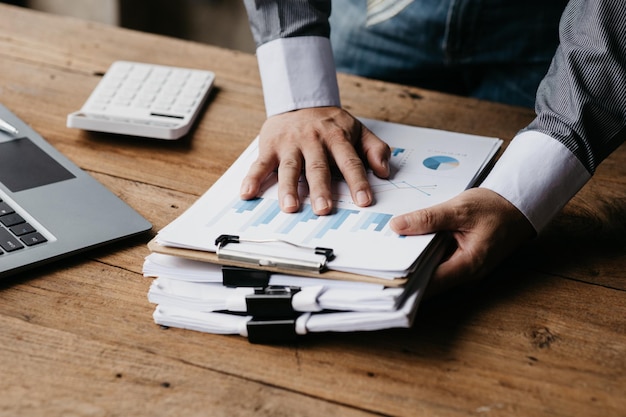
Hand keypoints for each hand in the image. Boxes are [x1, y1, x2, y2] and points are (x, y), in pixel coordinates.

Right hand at [240, 107, 390, 214]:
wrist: (299, 100)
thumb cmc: (331, 124)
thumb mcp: (357, 130)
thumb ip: (375, 149)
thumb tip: (385, 171)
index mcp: (337, 137)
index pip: (349, 162)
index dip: (357, 181)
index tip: (364, 201)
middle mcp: (313, 141)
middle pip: (317, 167)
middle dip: (320, 189)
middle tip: (324, 209)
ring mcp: (290, 144)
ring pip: (289, 168)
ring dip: (288, 188)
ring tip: (290, 208)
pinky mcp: (270, 147)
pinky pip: (260, 164)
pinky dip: (252, 178)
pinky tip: (246, 193)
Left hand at [389, 188, 535, 294]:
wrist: (519, 204)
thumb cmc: (496, 207)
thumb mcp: (460, 208)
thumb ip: (429, 219)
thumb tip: (398, 226)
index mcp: (467, 265)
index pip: (429, 283)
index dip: (405, 282)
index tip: (382, 279)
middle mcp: (465, 274)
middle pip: (427, 279)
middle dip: (404, 270)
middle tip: (377, 260)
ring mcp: (463, 268)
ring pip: (430, 269)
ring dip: (412, 259)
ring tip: (385, 248)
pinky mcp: (460, 260)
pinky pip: (437, 260)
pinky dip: (423, 251)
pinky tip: (407, 240)